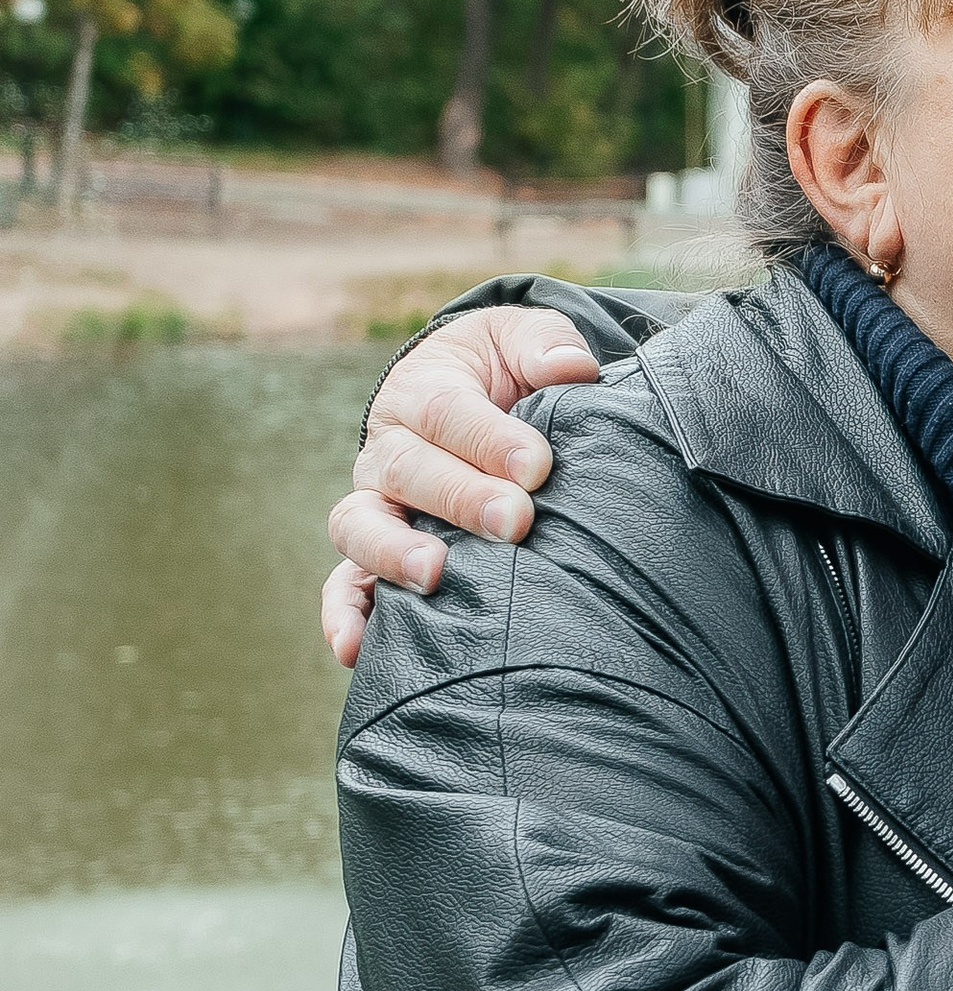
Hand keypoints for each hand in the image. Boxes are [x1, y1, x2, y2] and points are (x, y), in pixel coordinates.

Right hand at [320, 307, 601, 666]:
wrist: (476, 398)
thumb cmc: (506, 372)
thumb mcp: (522, 340)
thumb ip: (545, 345)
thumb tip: (569, 368)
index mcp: (423, 390)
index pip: (449, 412)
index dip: (489, 439)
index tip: (537, 466)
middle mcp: (388, 449)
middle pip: (408, 470)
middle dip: (461, 497)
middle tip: (514, 520)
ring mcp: (375, 505)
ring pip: (361, 527)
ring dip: (394, 553)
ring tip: (434, 575)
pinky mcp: (372, 556)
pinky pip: (344, 585)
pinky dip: (344, 615)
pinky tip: (356, 649)